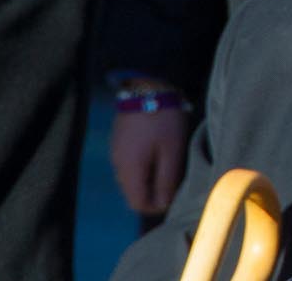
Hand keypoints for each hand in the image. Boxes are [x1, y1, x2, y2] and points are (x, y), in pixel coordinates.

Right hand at [110, 100, 188, 216]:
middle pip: (133, 192)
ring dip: (149, 178)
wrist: (145, 86)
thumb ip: (167, 179)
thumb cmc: (163, 119)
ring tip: (169, 164)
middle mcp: (118, 165)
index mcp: (130, 169)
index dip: (156, 206)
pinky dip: (143, 166)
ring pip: (131, 178)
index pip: (137, 203)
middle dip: (153, 192)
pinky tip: (158, 152)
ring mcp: (116, 153)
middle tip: (175, 179)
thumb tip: (163, 204)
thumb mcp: (172, 149)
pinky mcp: (119, 142)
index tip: (174, 196)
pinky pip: (130, 164)